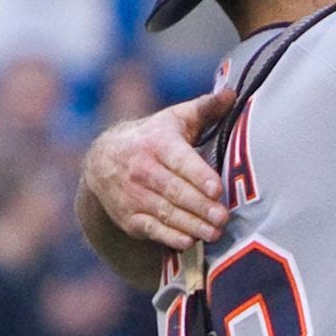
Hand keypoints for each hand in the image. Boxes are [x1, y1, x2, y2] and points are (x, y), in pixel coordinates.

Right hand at [81, 91, 232, 248]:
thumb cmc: (152, 137)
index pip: (179, 160)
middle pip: (174, 191)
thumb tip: (232, 93)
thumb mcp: (175, 119)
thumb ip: (204, 108)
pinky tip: (189, 241)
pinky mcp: (129, 217)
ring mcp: (133, 195)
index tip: (217, 189)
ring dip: (191, 225)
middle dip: (200, 206)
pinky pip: (151, 229)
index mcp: (157, 143)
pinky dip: (169, 237)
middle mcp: (142, 169)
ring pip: (165, 212)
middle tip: (223, 217)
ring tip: (215, 232)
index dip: (197, 175)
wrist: (102, 160)